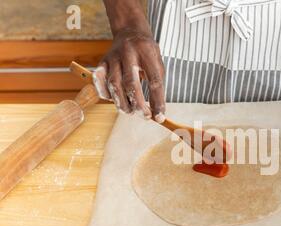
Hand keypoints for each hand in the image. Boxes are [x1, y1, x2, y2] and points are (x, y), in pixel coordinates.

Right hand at [94, 5, 165, 121]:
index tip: (160, 117)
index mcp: (147, 53)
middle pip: (131, 84)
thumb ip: (157, 87)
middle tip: (145, 116)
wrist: (130, 33)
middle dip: (138, 105)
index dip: (158, 101)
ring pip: (114, 85)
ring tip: (130, 112)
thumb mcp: (157, 64)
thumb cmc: (146, 53)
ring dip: (122, 103)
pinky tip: (115, 100)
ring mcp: (113, 58)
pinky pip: (100, 82)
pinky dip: (106, 95)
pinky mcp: (102, 62)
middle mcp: (128, 54)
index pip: (154, 81)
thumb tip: (157, 114)